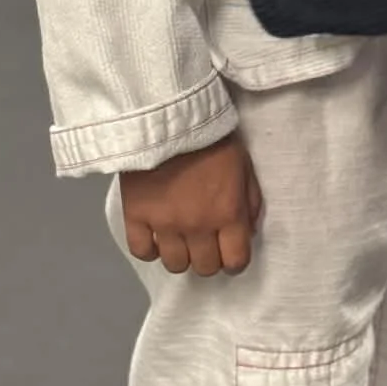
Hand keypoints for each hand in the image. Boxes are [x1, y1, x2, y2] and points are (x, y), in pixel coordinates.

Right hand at [119, 131, 263, 275]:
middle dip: (209, 258)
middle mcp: (198, 226)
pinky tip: (156, 237)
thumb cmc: (213, 139)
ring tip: (181, 238)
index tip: (230, 251)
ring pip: (175, 265)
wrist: (170, 117)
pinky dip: (150, 249)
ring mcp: (164, 225)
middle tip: (206, 241)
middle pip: (205, 267)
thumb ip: (250, 202)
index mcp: (228, 214)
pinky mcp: (136, 216)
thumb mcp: (245, 166)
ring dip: (181, 255)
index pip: (235, 261)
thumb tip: (249, 231)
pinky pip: (142, 251)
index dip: (235, 261)